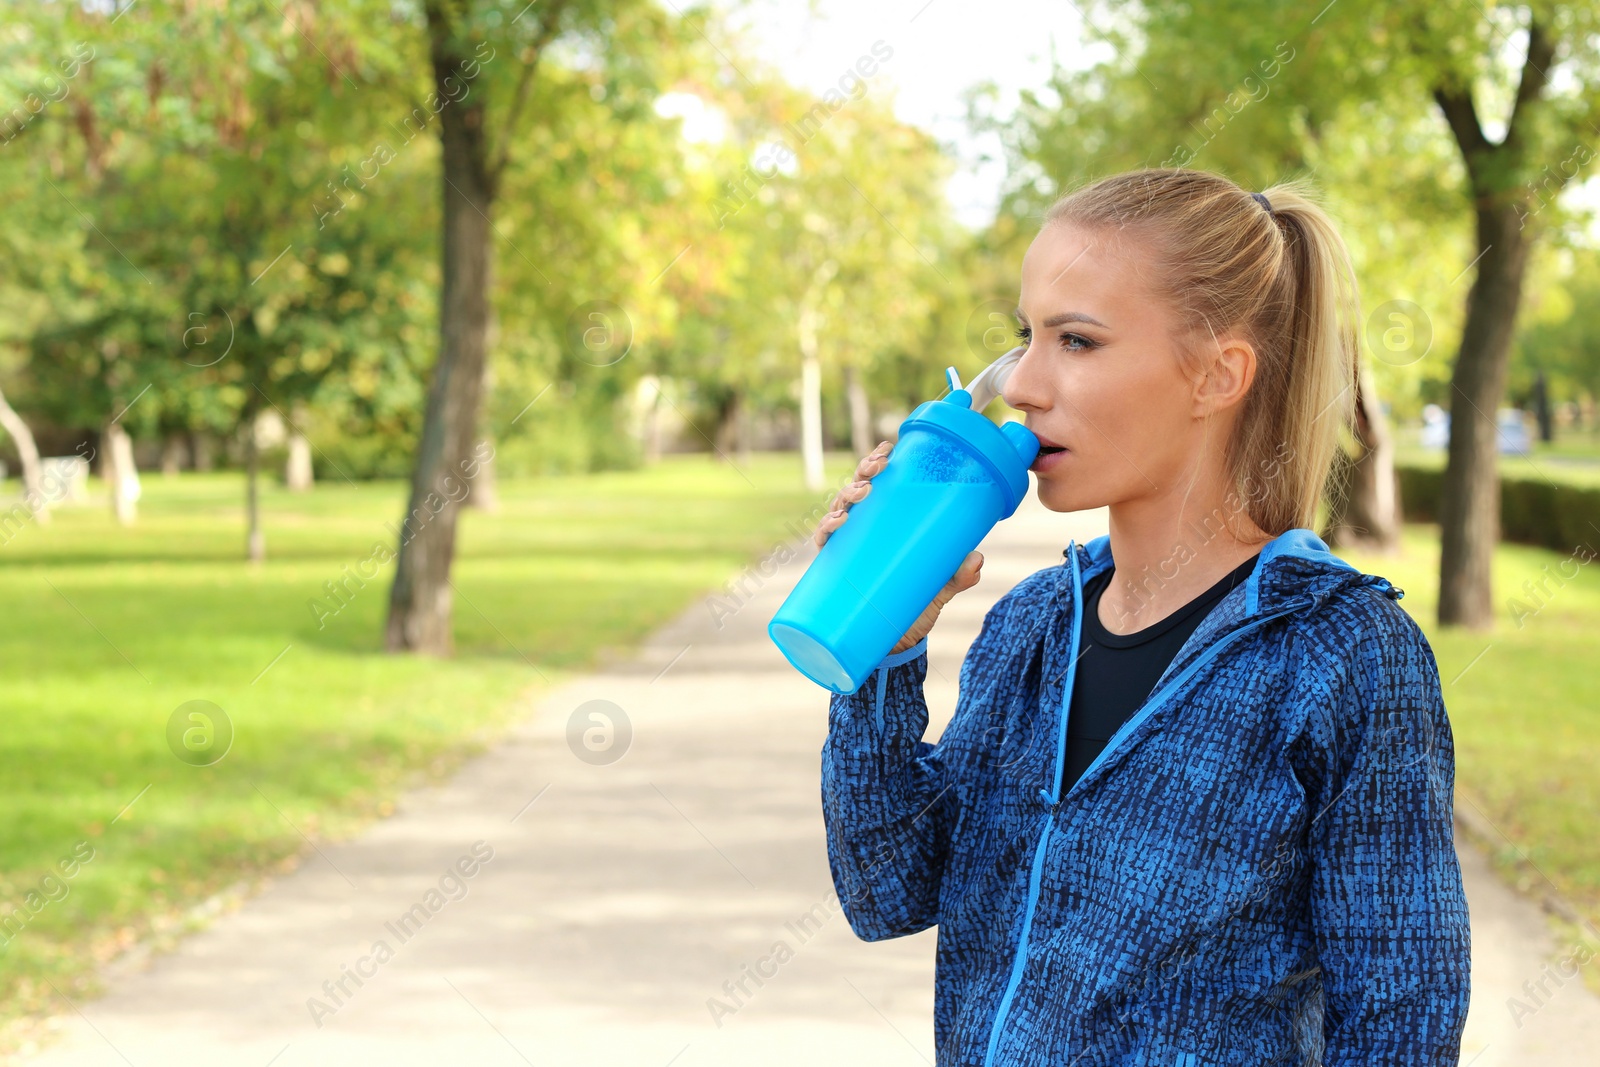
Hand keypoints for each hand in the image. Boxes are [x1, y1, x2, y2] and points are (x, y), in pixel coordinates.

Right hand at [812, 440, 984, 655]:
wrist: (895, 647)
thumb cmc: (915, 607)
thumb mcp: (940, 589)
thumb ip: (957, 575)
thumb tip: (976, 558)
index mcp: (885, 524)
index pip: (876, 484)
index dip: (875, 462)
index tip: (887, 449)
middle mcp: (863, 532)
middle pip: (855, 490)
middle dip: (862, 473)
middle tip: (877, 468)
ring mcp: (848, 550)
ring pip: (838, 510)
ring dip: (845, 496)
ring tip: (862, 494)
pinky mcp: (835, 572)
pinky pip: (825, 546)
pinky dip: (825, 532)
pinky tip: (834, 524)